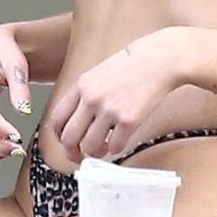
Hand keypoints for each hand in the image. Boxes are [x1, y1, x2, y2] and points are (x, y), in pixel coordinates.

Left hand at [50, 28, 187, 163]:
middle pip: (69, 138)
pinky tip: (120, 140)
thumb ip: (85, 94)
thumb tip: (77, 119)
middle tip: (79, 156)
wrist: (159, 60)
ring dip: (96, 153)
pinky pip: (115, 147)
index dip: (59, 136)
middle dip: (72, 152)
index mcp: (82, 86)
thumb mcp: (98, 73)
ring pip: (90, 147)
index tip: (66, 141)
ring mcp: (110, 110)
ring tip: (103, 148)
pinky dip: (116, 149)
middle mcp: (92, 98)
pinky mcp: (129, 120)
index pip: (57, 118)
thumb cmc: (132, 66)